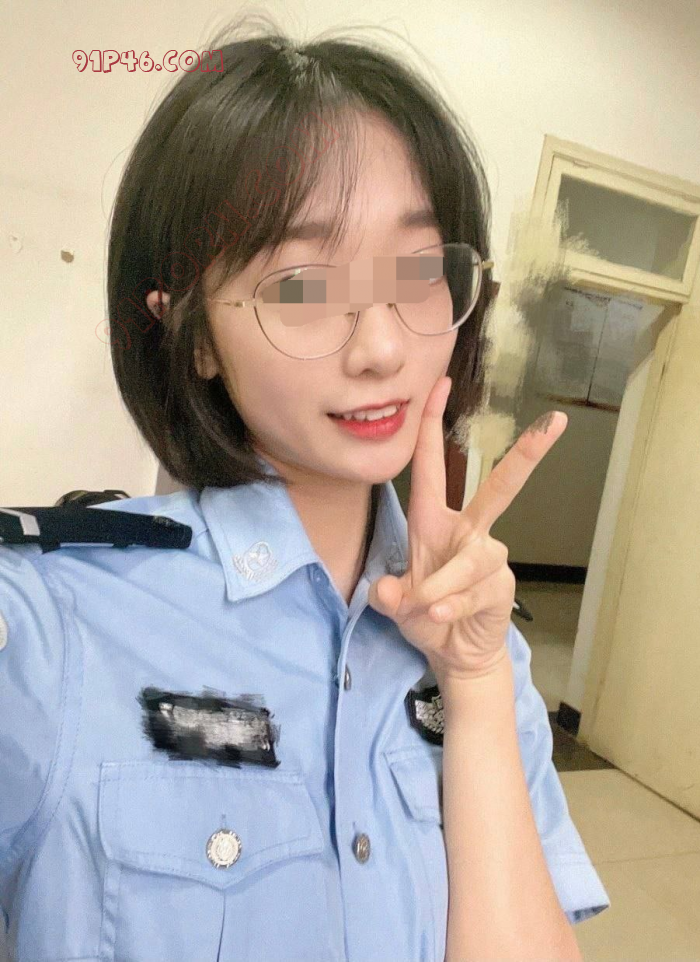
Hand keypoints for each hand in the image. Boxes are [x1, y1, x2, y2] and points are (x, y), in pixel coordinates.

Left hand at [367, 375, 567, 681]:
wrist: (454, 654)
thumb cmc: (425, 615)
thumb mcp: (395, 605)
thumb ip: (388, 597)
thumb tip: (390, 593)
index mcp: (433, 520)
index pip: (431, 465)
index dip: (432, 425)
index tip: (440, 384)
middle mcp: (466, 531)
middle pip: (501, 487)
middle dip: (527, 455)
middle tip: (554, 423)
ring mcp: (488, 557)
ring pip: (471, 559)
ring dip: (442, 586)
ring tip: (426, 608)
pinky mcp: (501, 585)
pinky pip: (476, 590)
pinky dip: (453, 605)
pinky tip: (439, 617)